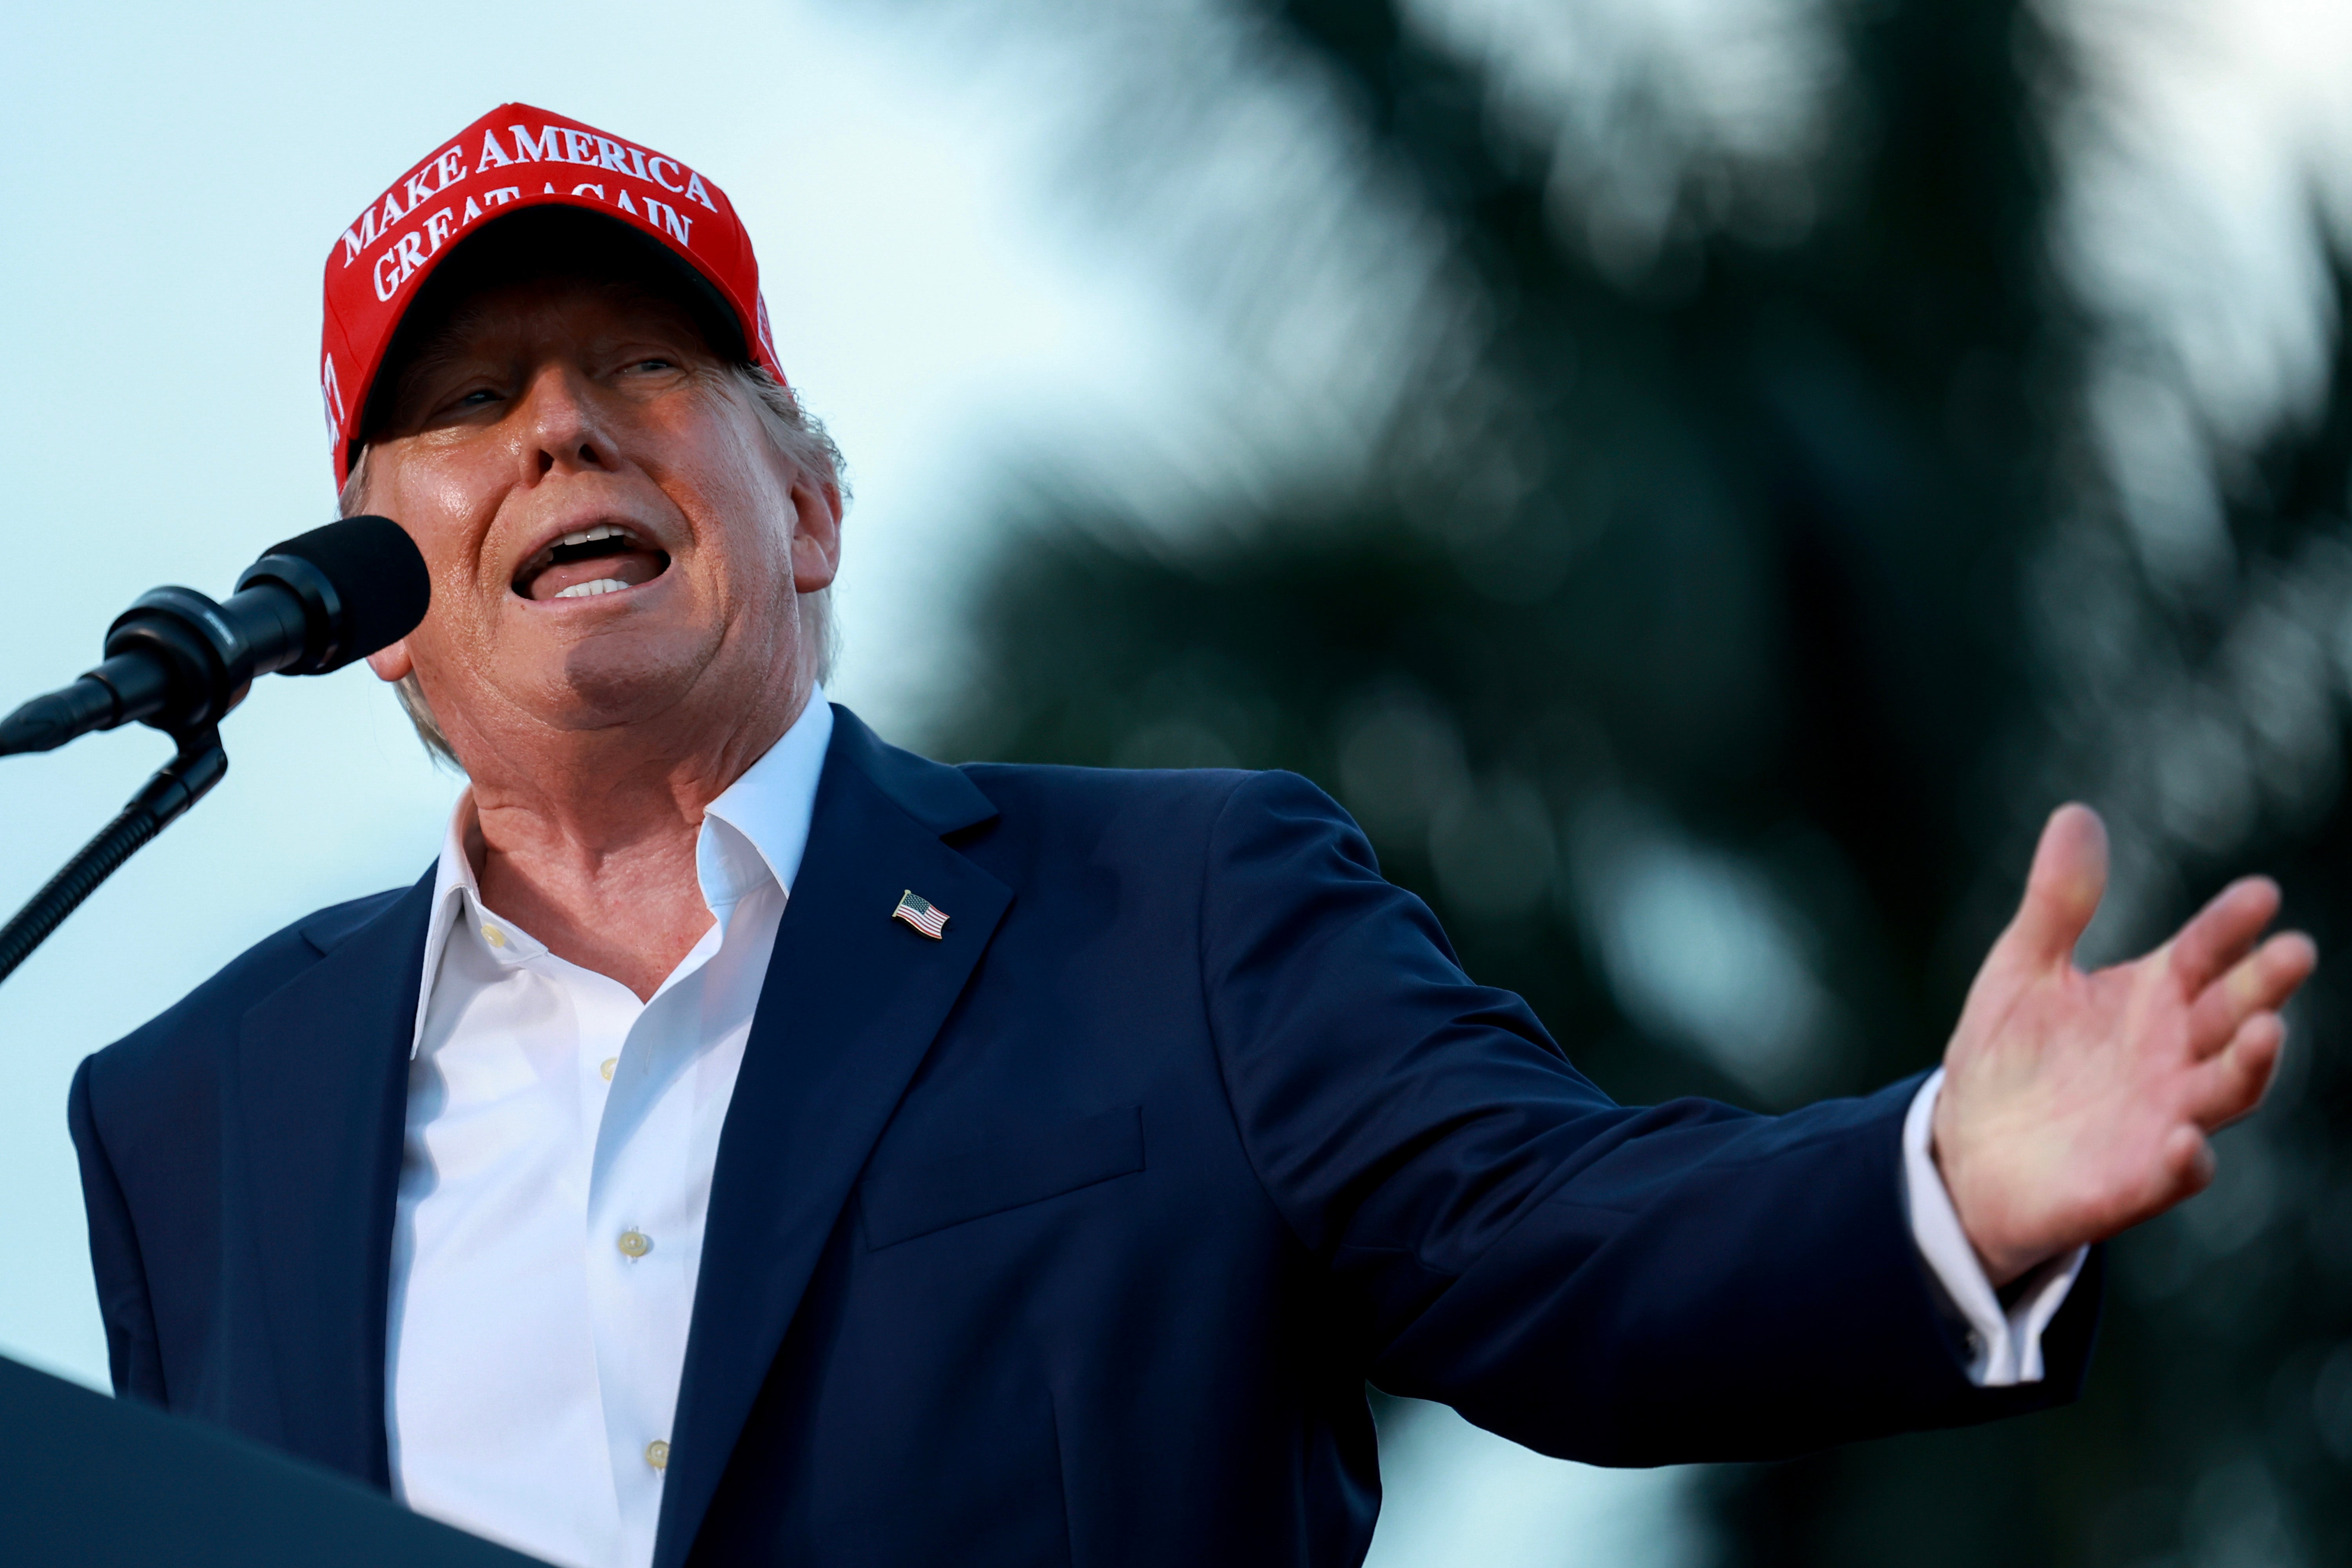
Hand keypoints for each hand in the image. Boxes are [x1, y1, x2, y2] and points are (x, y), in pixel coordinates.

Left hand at [1931, 804, 2316, 1285]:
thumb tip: (2076, 814)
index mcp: (2153, 998)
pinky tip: (2185, 1141)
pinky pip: (2173, 1173)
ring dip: (2250, 1064)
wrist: (1968, 1147)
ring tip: (2268, 1030)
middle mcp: (2174, 1056)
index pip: (2203, 953)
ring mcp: (2162, 1118)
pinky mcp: (2132, 1180)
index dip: (2230, 925)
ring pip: (2226, 1091)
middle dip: (2264, 986)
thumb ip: (2058, 903)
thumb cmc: (2010, 1055)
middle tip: (2293, 950)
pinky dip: (2185, 1159)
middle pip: (2231, 1016)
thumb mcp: (2023, 968)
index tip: (2261, 892)